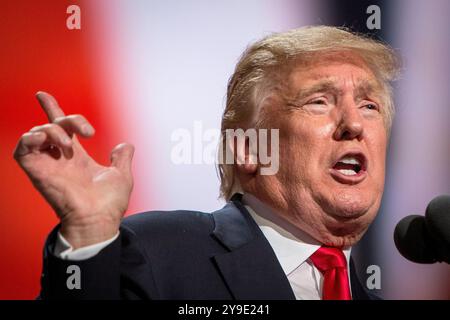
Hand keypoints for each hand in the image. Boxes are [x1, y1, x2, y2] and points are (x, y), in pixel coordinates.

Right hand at [13, 92, 133, 248]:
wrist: (100, 219)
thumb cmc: (109, 203)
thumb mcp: (121, 175)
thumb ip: (122, 158)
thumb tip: (126, 145)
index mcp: (76, 157)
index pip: (61, 128)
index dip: (52, 109)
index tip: (43, 95)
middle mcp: (59, 158)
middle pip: (52, 124)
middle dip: (66, 117)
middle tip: (87, 131)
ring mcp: (47, 164)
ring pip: (36, 133)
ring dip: (53, 131)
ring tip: (69, 146)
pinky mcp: (36, 172)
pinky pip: (22, 149)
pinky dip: (30, 138)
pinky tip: (47, 141)